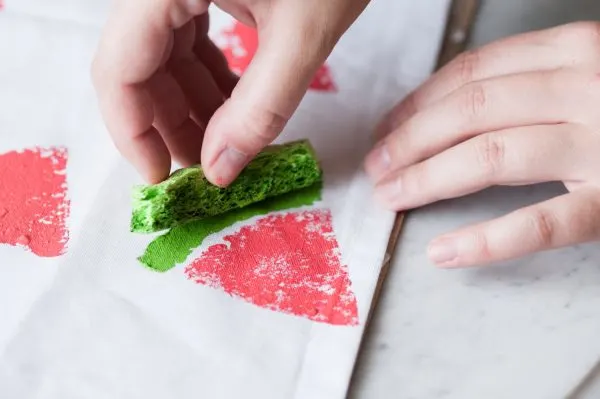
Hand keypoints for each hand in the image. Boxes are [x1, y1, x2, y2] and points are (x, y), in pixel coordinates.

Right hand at [92, 0, 367, 184]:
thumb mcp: (303, 35)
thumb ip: (261, 107)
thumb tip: (220, 171)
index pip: (118, 67)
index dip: (132, 131)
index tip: (161, 178)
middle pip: (138, 66)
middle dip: (169, 124)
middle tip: (205, 167)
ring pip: (163, 57)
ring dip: (190, 106)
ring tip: (226, 142)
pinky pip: (188, 41)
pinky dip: (208, 80)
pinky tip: (234, 105)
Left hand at [365, 22, 599, 267]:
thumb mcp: (586, 70)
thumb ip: (530, 77)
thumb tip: (446, 104)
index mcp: (574, 51)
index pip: (470, 75)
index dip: (416, 104)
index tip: (386, 128)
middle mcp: (585, 89)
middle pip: (469, 113)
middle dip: (409, 142)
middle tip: (377, 168)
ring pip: (491, 157)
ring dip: (429, 179)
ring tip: (393, 197)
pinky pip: (543, 224)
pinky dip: (488, 241)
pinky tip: (446, 252)